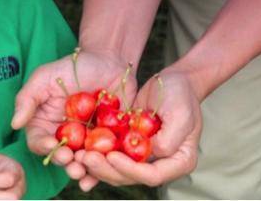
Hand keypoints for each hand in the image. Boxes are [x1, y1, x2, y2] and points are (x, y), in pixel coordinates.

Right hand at [10, 49, 135, 183]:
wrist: (108, 61)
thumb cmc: (72, 67)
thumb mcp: (44, 78)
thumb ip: (27, 99)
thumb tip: (15, 124)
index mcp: (46, 126)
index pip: (40, 142)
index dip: (44, 146)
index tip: (50, 144)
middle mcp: (66, 139)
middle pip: (62, 157)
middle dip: (66, 163)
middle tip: (72, 163)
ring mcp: (88, 142)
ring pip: (84, 162)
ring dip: (85, 169)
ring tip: (86, 167)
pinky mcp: (111, 143)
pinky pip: (108, 158)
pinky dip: (107, 166)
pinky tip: (108, 167)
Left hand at [77, 68, 201, 188]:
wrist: (173, 82)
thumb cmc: (181, 95)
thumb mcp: (181, 112)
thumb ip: (170, 137)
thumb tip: (153, 151)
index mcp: (179, 162)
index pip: (152, 175)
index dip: (130, 169)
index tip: (112, 156)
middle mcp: (161, 165)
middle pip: (131, 177)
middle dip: (107, 169)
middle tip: (86, 158)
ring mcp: (144, 159)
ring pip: (117, 171)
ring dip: (97, 166)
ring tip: (79, 156)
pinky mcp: (129, 149)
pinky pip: (112, 157)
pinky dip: (97, 156)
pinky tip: (80, 150)